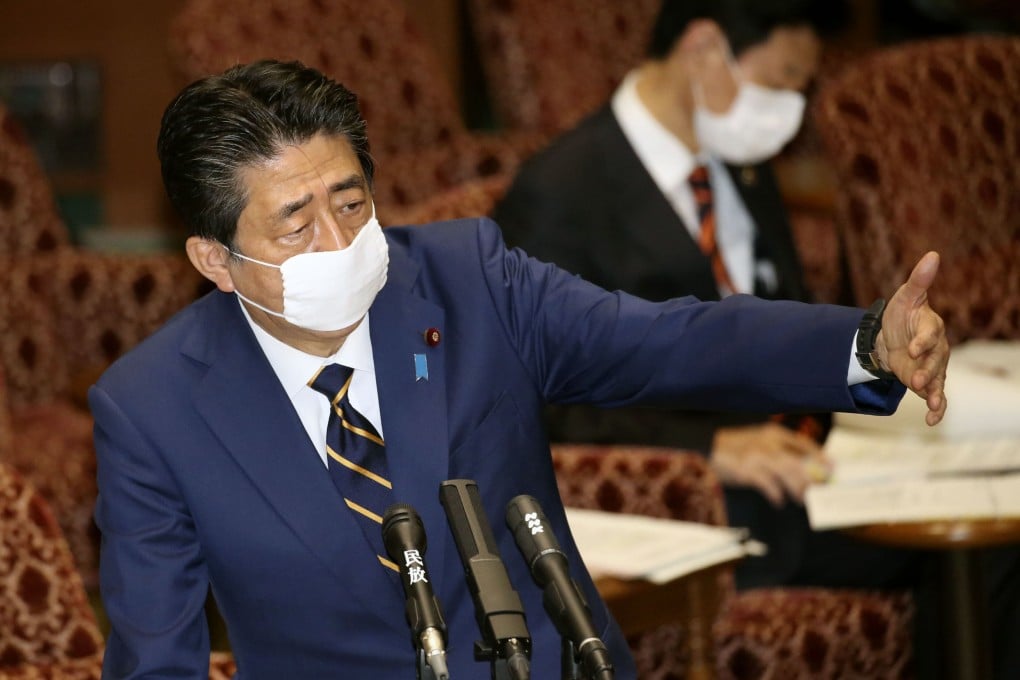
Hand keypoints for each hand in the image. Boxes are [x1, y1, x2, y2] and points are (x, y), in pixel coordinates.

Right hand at [709, 422, 831, 506]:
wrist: (706, 448)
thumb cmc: (734, 447)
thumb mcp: (758, 441)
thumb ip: (778, 450)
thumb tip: (803, 468)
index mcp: (773, 433)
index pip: (804, 444)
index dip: (820, 456)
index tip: (833, 468)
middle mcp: (768, 443)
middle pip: (798, 463)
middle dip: (811, 479)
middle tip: (818, 492)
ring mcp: (757, 456)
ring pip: (787, 475)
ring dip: (797, 490)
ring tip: (801, 500)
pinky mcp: (747, 471)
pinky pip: (769, 486)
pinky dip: (776, 496)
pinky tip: (779, 502)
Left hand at [874, 251, 949, 425]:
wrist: (891, 336)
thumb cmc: (900, 314)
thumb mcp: (905, 296)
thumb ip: (919, 280)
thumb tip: (932, 254)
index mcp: (932, 327)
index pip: (930, 334)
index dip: (922, 342)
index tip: (912, 348)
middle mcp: (937, 349)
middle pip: (935, 361)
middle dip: (925, 371)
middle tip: (913, 380)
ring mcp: (933, 367)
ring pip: (937, 381)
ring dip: (932, 392)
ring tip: (928, 404)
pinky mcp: (927, 382)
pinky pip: (936, 396)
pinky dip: (936, 409)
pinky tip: (931, 421)